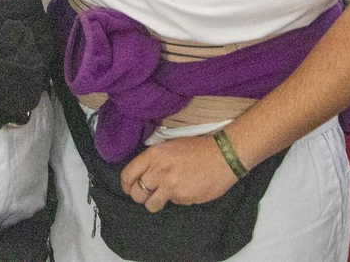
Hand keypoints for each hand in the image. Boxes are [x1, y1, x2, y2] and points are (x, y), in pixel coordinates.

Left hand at [121, 133, 238, 211]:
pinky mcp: (183, 198)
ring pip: (150, 205)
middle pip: (136, 194)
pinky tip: (186, 189)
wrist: (224, 155)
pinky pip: (172, 204)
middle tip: (148, 193)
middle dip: (140, 195)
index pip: (127, 175)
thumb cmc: (198, 148)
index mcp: (153, 155)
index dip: (126, 184)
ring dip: (156, 202)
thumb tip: (144, 173)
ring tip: (165, 195)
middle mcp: (158, 171)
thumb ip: (154, 159)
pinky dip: (177, 199)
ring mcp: (170, 186)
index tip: (130, 187)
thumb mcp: (170, 145)